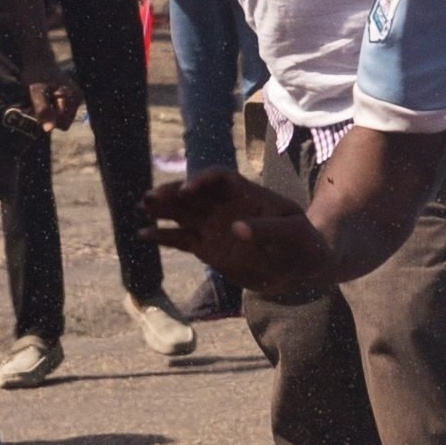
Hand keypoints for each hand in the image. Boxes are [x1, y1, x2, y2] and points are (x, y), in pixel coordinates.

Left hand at [27, 75, 80, 133]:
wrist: (39, 64)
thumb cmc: (36, 76)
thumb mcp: (36, 92)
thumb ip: (43, 110)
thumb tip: (49, 129)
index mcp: (72, 97)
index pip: (62, 124)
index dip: (47, 120)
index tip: (35, 109)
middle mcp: (77, 99)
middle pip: (63, 123)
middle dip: (48, 118)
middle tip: (36, 105)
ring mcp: (76, 99)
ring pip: (61, 120)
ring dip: (49, 115)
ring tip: (41, 102)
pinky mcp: (71, 100)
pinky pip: (61, 114)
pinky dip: (51, 111)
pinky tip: (46, 101)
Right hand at [150, 168, 327, 298]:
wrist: (303, 266)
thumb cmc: (304, 242)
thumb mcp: (294, 233)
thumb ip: (267, 230)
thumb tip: (236, 229)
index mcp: (246, 194)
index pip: (218, 178)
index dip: (201, 179)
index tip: (187, 190)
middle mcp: (226, 206)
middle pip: (193, 193)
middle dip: (171, 193)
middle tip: (150, 198)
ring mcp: (215, 227)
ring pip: (182, 213)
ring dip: (161, 210)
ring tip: (141, 208)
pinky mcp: (208, 248)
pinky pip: (181, 240)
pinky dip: (162, 237)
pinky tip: (143, 236)